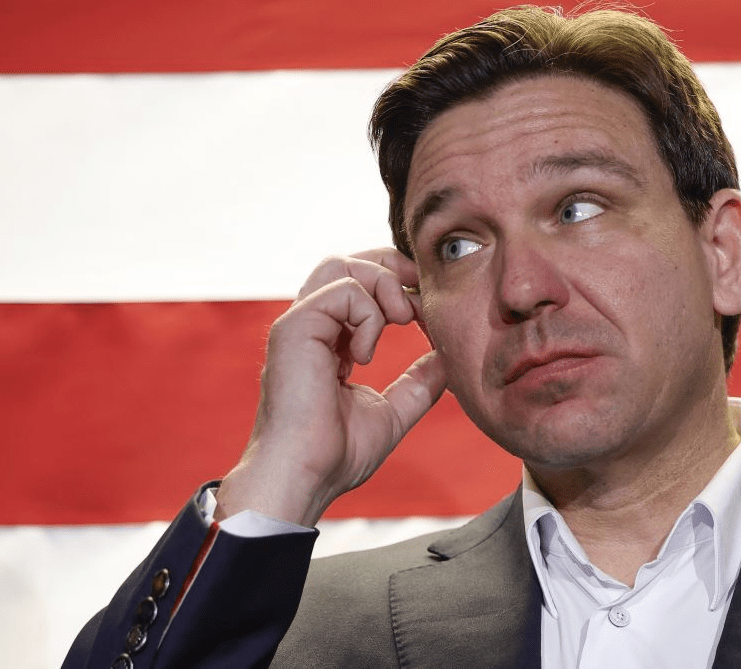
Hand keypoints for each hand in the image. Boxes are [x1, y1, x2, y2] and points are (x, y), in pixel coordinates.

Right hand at [215, 249, 446, 525]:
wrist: (306, 477)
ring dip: (383, 284)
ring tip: (403, 319)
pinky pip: (342, 291)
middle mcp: (309, 327)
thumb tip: (447, 359)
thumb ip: (418, 382)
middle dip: (391, 266)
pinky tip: (367, 354)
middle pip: (347, 263)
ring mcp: (298, 325)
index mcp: (327, 342)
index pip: (358, 287)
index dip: (398, 286)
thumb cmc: (335, 455)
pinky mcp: (294, 328)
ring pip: (342, 266)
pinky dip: (369, 314)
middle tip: (423, 292)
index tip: (427, 309)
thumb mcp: (393, 411)